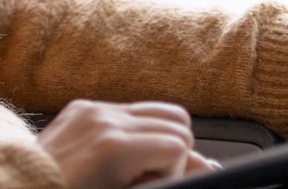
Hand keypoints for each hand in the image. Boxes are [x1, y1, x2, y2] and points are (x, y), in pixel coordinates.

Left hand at [35, 98, 223, 186]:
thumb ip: (167, 181)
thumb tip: (207, 166)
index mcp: (114, 147)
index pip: (179, 142)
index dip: (173, 169)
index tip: (151, 182)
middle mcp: (103, 119)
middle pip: (176, 119)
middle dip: (172, 149)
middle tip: (147, 175)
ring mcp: (90, 109)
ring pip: (156, 110)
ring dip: (156, 137)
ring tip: (132, 167)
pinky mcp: (80, 107)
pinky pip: (127, 110)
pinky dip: (132, 131)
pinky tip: (114, 157)